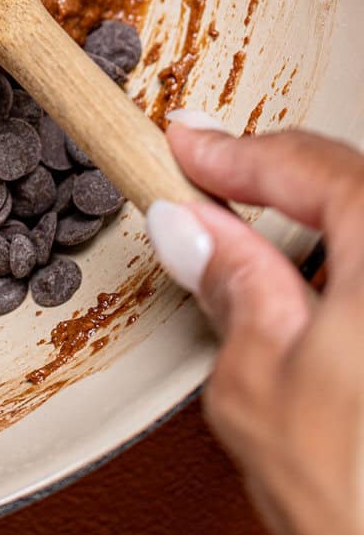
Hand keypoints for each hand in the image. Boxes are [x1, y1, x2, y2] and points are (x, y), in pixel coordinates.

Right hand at [147, 118, 363, 534]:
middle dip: (281, 182)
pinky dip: (351, 274)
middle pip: (356, 188)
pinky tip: (323, 304)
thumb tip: (196, 229)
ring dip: (325, 229)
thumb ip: (231, 286)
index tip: (187, 147)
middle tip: (209, 185)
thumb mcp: (259, 386)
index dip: (235, 153)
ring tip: (257, 246)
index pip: (313, 166)